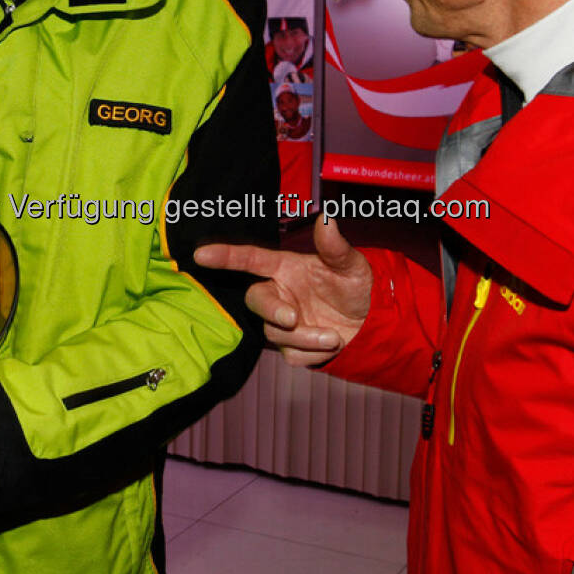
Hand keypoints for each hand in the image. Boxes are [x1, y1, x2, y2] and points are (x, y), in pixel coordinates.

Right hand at [195, 216, 371, 366]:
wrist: (372, 324)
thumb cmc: (357, 286)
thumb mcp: (351, 264)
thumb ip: (334, 246)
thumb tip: (327, 219)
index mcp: (286, 268)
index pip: (250, 260)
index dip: (225, 256)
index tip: (201, 253)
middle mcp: (280, 293)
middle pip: (255, 300)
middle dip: (271, 310)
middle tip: (293, 318)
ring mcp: (283, 322)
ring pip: (274, 332)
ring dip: (304, 337)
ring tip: (333, 336)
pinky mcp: (291, 347)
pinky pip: (291, 354)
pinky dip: (312, 352)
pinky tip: (331, 343)